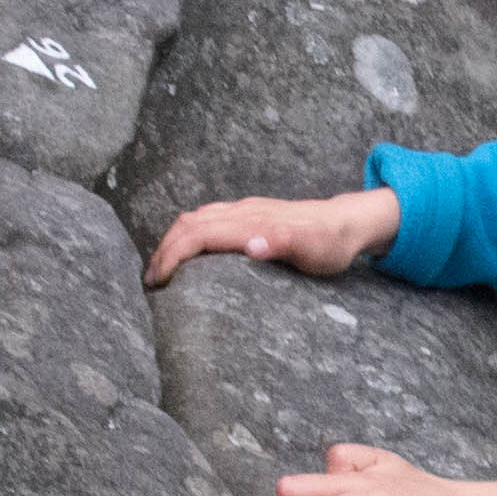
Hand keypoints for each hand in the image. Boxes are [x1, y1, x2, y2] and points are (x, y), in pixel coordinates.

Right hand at [142, 186, 402, 289]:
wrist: (346, 222)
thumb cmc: (330, 242)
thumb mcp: (314, 249)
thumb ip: (283, 244)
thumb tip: (250, 245)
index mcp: (250, 222)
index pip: (198, 233)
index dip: (173, 255)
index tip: (158, 281)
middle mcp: (241, 212)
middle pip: (188, 224)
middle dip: (163, 251)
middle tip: (150, 284)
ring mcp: (243, 211)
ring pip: (194, 219)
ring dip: (171, 242)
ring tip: (160, 273)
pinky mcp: (246, 214)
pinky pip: (206, 220)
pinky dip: (186, 236)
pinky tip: (185, 256)